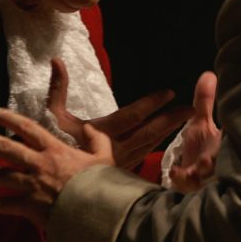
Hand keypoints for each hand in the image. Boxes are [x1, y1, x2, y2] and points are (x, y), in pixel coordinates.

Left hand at [0, 107, 112, 226]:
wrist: (96, 212)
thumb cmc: (100, 184)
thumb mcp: (104, 157)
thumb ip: (97, 139)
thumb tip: (90, 127)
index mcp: (54, 149)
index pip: (27, 128)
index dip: (10, 118)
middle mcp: (38, 164)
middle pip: (6, 147)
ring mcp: (31, 185)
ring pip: (2, 175)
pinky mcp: (28, 206)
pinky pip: (5, 203)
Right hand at [46, 58, 193, 169]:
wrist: (50, 180)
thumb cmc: (50, 144)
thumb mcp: (51, 115)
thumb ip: (58, 88)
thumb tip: (57, 60)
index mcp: (101, 133)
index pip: (132, 116)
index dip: (151, 103)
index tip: (170, 93)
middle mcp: (113, 150)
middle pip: (148, 133)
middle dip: (170, 120)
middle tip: (191, 110)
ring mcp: (118, 163)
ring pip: (147, 146)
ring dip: (166, 132)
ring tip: (183, 121)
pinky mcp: (118, 172)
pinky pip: (142, 156)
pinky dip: (155, 146)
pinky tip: (163, 139)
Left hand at [169, 71, 220, 191]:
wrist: (192, 175)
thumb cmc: (201, 149)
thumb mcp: (201, 123)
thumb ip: (204, 102)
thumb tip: (208, 75)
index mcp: (221, 146)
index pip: (228, 143)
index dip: (228, 142)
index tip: (226, 137)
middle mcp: (216, 163)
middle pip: (219, 164)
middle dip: (214, 161)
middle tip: (208, 158)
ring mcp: (204, 178)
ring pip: (204, 178)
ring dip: (198, 175)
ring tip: (196, 168)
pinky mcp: (190, 187)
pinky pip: (186, 186)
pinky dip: (181, 181)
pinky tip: (174, 173)